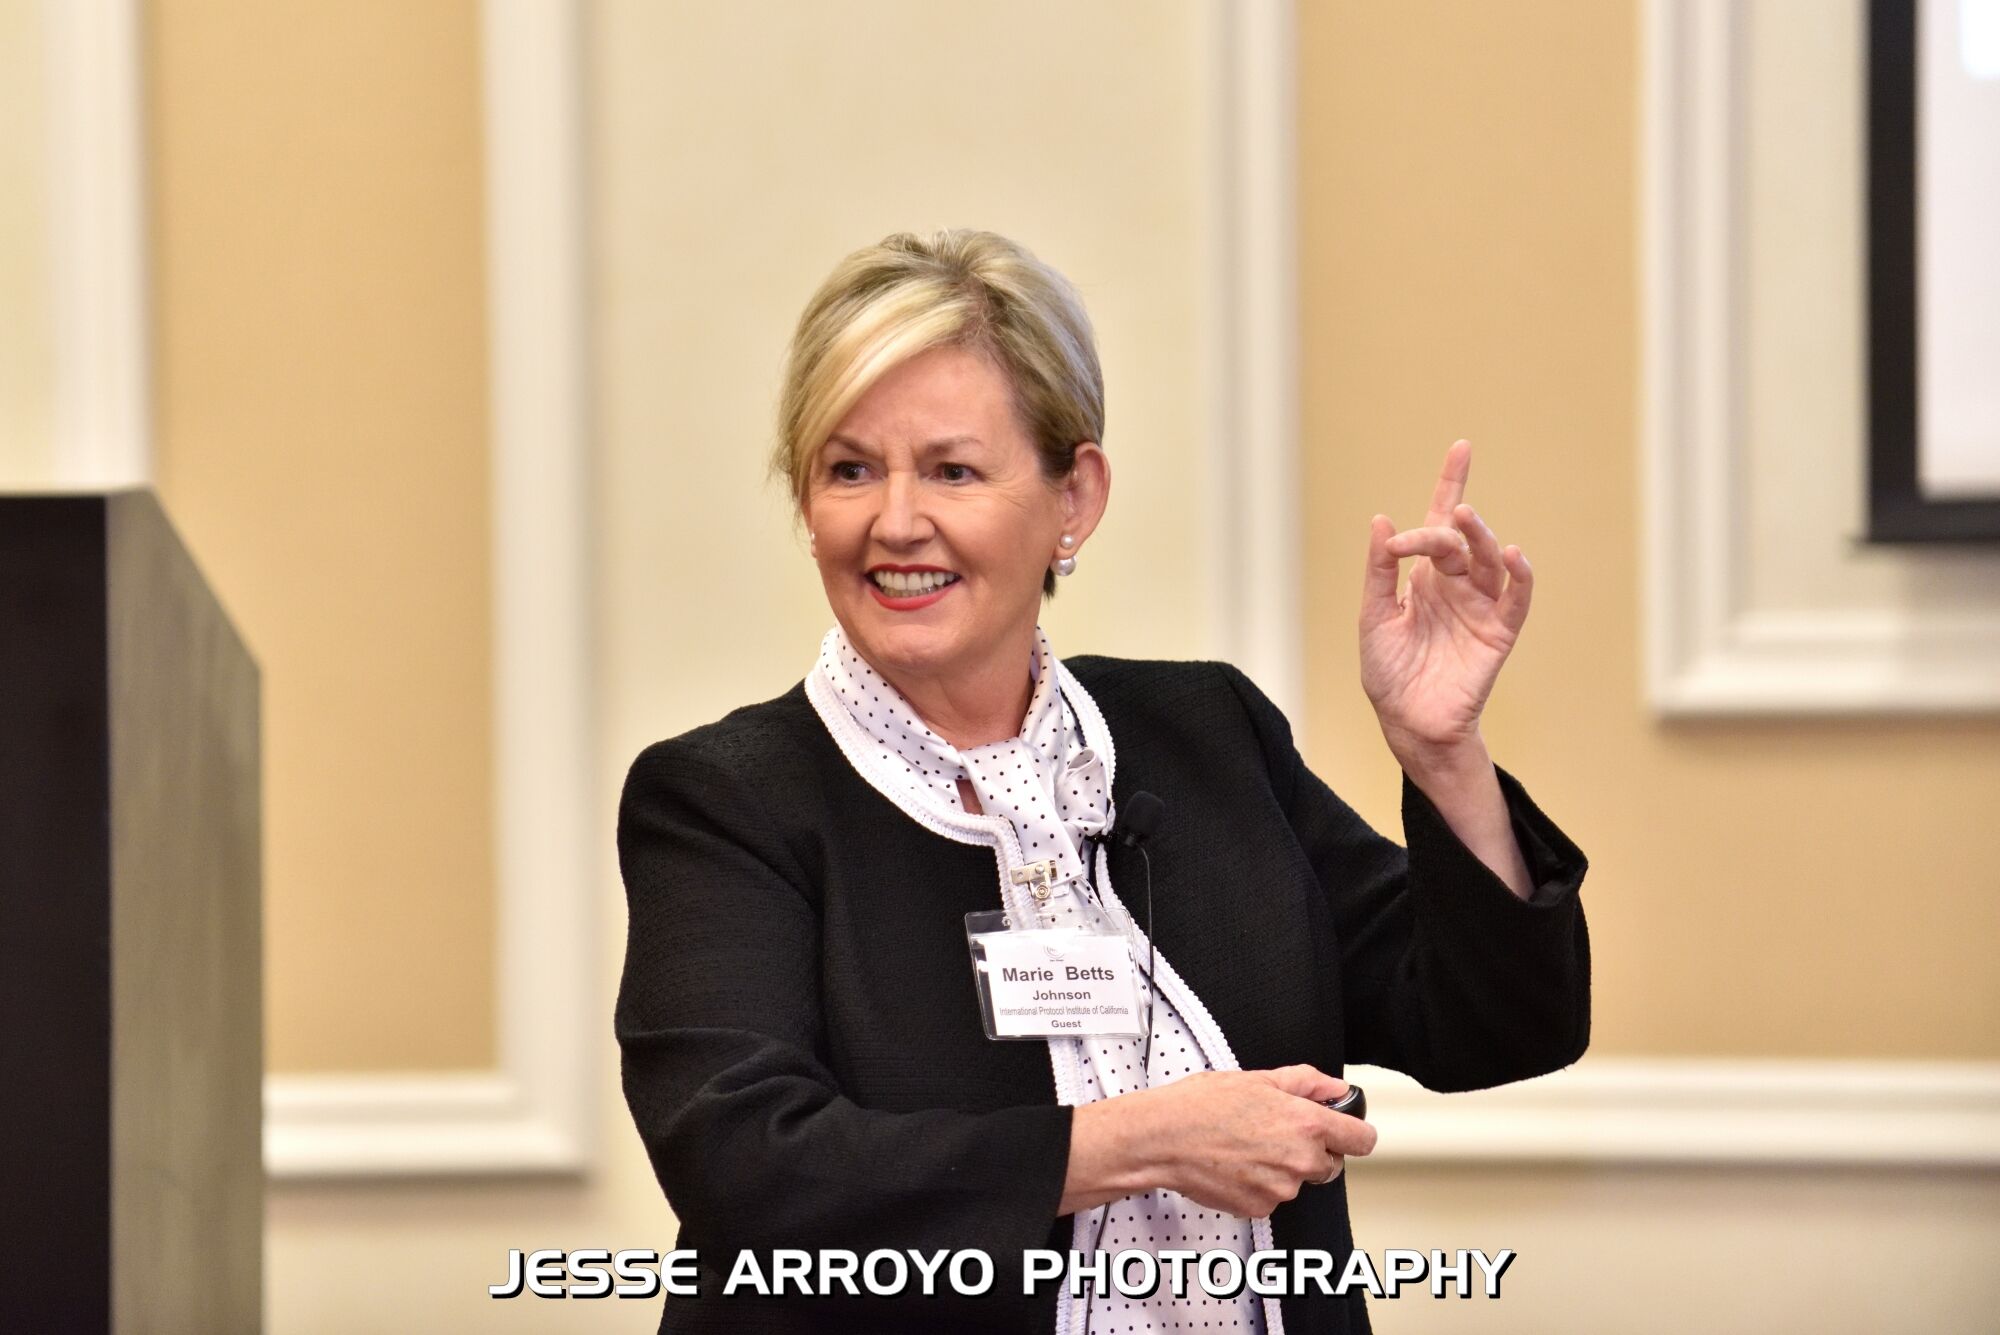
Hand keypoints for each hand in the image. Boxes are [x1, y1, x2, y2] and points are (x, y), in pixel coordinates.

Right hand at [1061, 1065, 1376, 1218]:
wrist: (1162, 1139)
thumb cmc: (1200, 1106)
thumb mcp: (1258, 1078)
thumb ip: (1306, 1082)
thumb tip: (1333, 1089)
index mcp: (1306, 1124)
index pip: (1363, 1140)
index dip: (1355, 1133)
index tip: (1347, 1131)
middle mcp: (1299, 1161)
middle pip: (1330, 1164)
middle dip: (1311, 1150)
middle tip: (1276, 1132)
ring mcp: (1280, 1189)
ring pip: (1297, 1181)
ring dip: (1282, 1167)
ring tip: (1246, 1146)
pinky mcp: (1259, 1208)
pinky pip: (1272, 1197)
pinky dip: (1260, 1184)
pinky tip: (1236, 1164)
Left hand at [1359, 440, 1532, 773]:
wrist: (1406, 721)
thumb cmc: (1389, 672)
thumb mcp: (1373, 616)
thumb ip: (1380, 571)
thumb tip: (1381, 521)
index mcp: (1424, 577)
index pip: (1439, 523)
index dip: (1450, 485)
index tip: (1462, 448)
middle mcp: (1455, 585)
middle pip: (1461, 540)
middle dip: (1449, 523)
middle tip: (1440, 518)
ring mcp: (1479, 606)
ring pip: (1489, 560)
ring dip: (1482, 537)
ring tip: (1466, 520)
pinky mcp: (1498, 632)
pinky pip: (1516, 598)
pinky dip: (1519, 576)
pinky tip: (1513, 555)